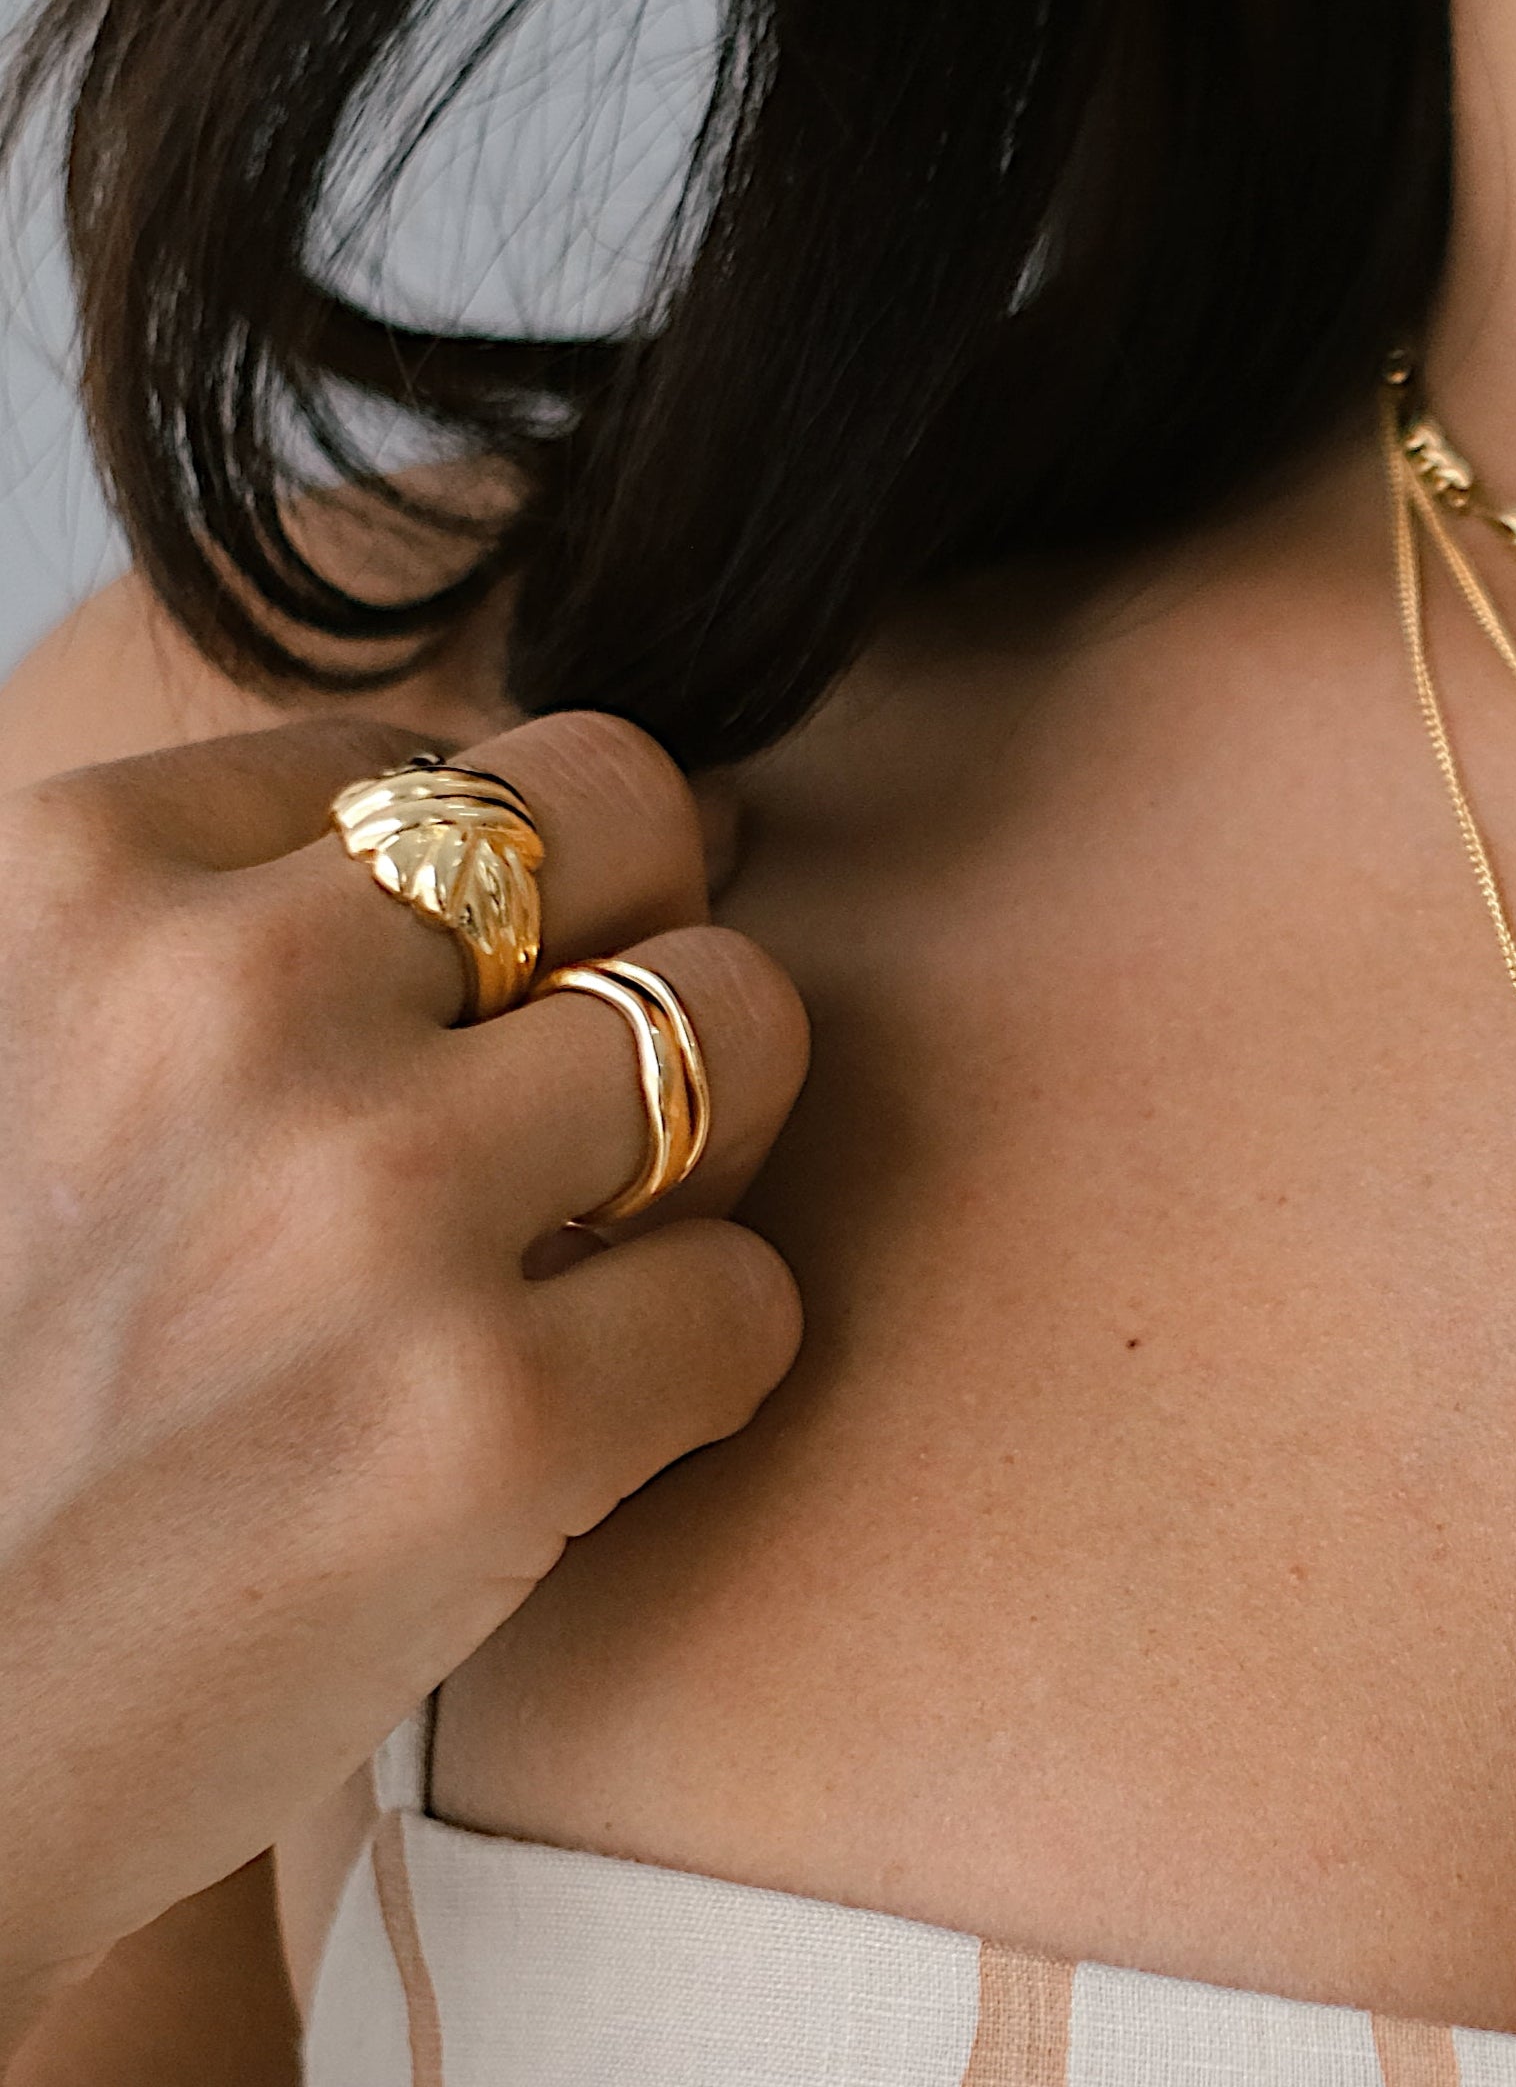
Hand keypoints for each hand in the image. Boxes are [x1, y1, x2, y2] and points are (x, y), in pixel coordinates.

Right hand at [0, 713, 806, 2047]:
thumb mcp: (20, 1053)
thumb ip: (230, 909)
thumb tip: (610, 804)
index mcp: (77, 882)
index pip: (456, 768)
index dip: (487, 909)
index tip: (416, 1043)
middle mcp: (226, 1011)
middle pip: (637, 815)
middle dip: (637, 945)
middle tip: (548, 1118)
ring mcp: (367, 1210)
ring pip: (742, 1019)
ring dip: (692, 1150)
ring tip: (558, 1264)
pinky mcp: (488, 1425)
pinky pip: (754, 1294)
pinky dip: (691, 1368)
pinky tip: (555, 1435)